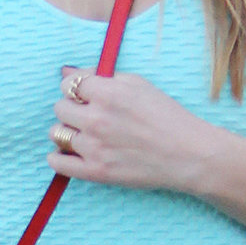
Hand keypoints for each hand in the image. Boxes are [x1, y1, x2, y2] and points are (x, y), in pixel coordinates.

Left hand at [48, 66, 209, 190]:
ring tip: (86, 134)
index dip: (76, 89)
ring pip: (57, 133)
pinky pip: (57, 163)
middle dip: (71, 108)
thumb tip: (68, 72)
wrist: (188, 154)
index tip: (84, 95)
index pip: (68, 84)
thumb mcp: (138, 84)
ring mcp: (94, 147)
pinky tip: (70, 153)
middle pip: (59, 108)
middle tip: (88, 115)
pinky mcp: (96, 171)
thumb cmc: (167, 116)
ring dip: (68, 131)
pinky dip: (58, 157)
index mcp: (107, 93)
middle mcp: (97, 119)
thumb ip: (102, 76)